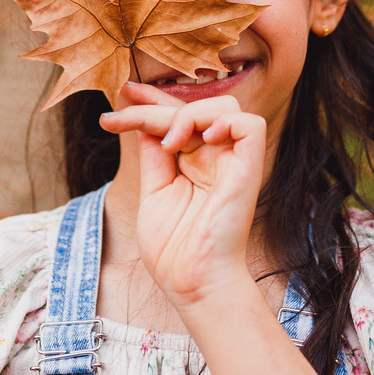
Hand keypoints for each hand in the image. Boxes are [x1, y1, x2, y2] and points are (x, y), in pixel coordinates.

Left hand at [100, 81, 265, 308]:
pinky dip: (224, 121)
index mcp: (194, 164)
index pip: (177, 118)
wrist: (191, 281)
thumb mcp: (154, 191)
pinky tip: (200, 139)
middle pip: (195, 106)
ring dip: (190, 113)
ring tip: (169, 143)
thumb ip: (153, 154)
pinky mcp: (248, 170)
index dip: (152, 101)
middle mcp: (215, 159)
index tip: (123, 93)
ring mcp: (232, 163)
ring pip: (225, 105)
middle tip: (123, 113)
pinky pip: (250, 125)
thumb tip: (140, 119)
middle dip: (157, 103)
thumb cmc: (173, 248)